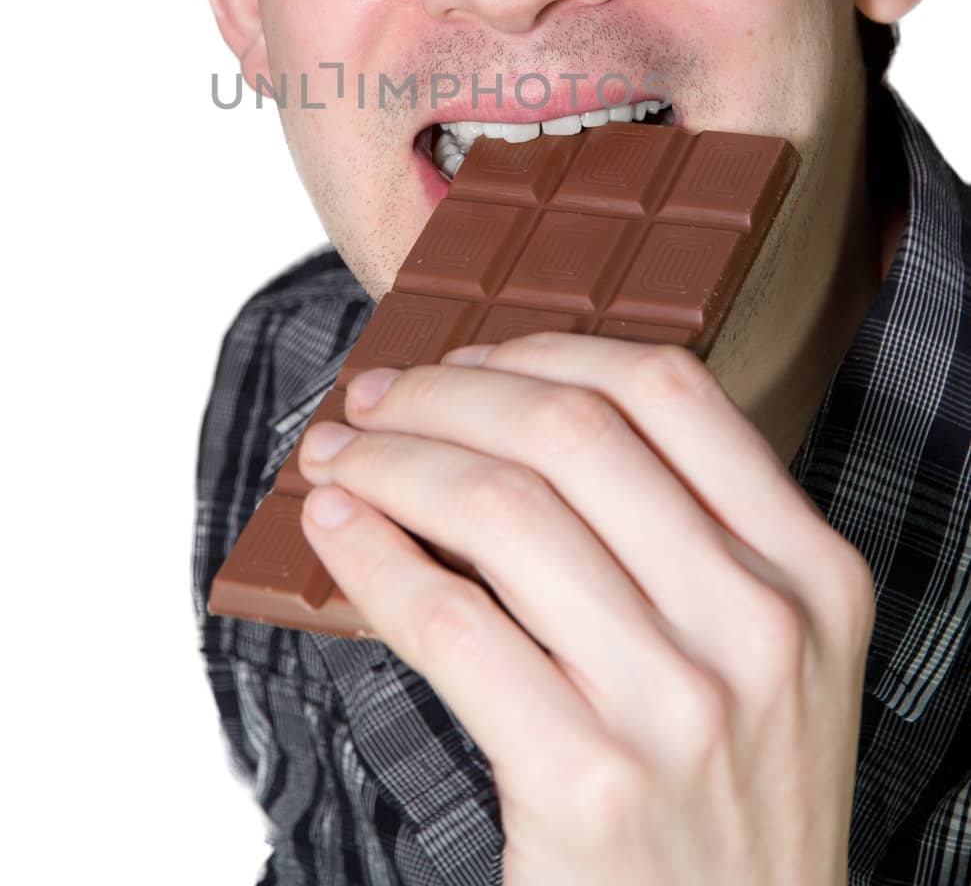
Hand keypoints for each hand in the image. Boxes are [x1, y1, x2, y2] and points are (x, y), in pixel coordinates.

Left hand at [297, 333, 875, 884]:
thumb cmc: (725, 799)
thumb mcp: (758, 656)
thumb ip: (681, 539)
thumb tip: (506, 418)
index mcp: (809, 570)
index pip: (669, 389)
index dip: (546, 346)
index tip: (469, 359)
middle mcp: (759, 624)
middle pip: (571, 430)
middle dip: (445, 396)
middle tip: (375, 403)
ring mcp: (680, 706)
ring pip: (501, 510)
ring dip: (392, 465)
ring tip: (339, 463)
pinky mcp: (590, 782)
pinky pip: (451, 621)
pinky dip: (373, 557)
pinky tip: (337, 533)